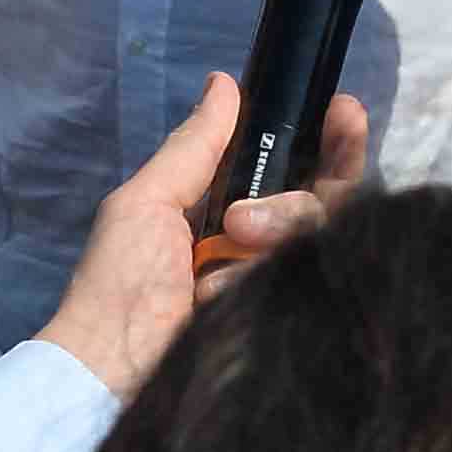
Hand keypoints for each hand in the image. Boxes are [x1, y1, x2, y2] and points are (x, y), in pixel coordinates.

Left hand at [33, 72, 371, 403]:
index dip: (331, 141)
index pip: (306, 173)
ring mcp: (286, 289)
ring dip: (282, 224)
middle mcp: (272, 251)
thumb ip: (194, 145)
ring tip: (228, 248)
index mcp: (237, 217)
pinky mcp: (295, 326)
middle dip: (325, 168)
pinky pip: (321, 283)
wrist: (111, 371)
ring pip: (328, 235)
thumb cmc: (120, 284)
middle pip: (332, 200)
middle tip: (298, 166)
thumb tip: (224, 81)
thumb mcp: (146, 202)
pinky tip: (229, 291)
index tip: (340, 107)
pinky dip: (270, 274)